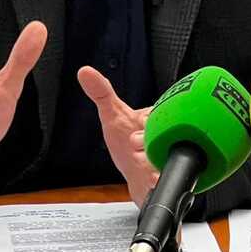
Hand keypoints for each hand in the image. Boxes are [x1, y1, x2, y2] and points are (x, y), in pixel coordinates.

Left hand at [78, 67, 158, 206]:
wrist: (139, 176)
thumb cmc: (127, 143)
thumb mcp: (112, 115)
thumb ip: (101, 93)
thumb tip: (84, 71)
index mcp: (155, 117)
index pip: (156, 114)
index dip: (143, 123)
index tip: (132, 133)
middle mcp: (165, 134)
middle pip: (161, 134)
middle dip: (146, 142)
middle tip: (134, 144)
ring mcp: (167, 155)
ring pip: (166, 155)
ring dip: (153, 161)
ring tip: (145, 167)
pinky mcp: (166, 173)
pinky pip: (167, 174)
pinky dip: (159, 178)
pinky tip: (153, 180)